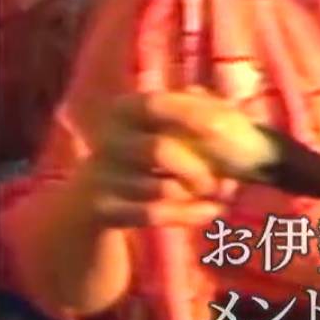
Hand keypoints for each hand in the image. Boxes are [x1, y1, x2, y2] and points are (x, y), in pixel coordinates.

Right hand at [72, 90, 258, 229]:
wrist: (97, 196)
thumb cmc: (151, 150)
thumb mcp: (170, 124)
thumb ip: (199, 111)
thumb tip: (222, 117)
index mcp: (124, 110)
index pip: (155, 105)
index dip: (189, 114)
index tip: (221, 129)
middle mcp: (106, 140)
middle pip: (158, 150)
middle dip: (196, 167)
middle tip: (218, 179)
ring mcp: (100, 176)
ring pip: (160, 188)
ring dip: (194, 192)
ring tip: (211, 190)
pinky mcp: (104, 209)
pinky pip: (152, 214)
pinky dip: (188, 214)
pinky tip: (212, 210)